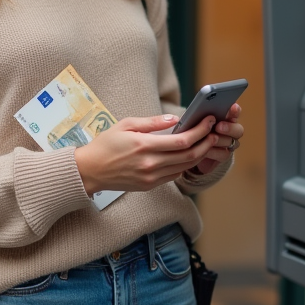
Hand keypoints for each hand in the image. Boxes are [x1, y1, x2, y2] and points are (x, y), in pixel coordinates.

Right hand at [74, 113, 219, 195]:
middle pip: (189, 156)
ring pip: (184, 167)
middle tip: (214, 132)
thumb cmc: (106, 144)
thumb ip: (152, 123)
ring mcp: (151, 177)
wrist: (90, 170)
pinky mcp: (150, 185)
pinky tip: (188, 156)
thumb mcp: (125, 125)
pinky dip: (185, 165)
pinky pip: (174, 176)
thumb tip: (175, 119)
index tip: (208, 122)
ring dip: (199, 155)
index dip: (200, 131)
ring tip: (206, 143)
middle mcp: (150, 164)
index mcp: (144, 146)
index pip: (182, 141)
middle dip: (206, 143)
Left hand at [190, 103, 243, 175]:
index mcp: (226, 117)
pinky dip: (214, 152)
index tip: (232, 107)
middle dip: (229, 128)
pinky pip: (223, 154)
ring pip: (230, 142)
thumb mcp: (194, 119)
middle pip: (238, 130)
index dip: (235, 110)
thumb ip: (201, 114)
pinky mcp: (223, 155)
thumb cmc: (193, 128)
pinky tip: (205, 150)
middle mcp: (231, 130)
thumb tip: (200, 110)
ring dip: (220, 140)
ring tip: (209, 138)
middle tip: (218, 126)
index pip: (235, 111)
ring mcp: (229, 144)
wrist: (190, 148)